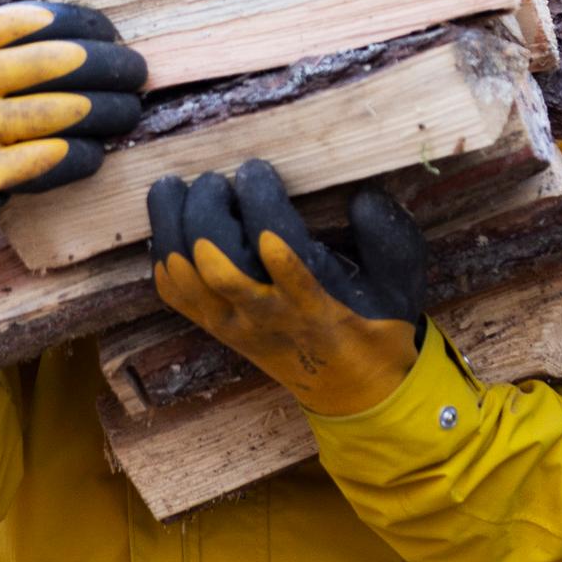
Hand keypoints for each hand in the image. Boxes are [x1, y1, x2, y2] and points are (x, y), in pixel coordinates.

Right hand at [0, 0, 146, 232]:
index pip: (34, 19)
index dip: (82, 21)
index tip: (108, 30)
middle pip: (60, 62)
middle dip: (111, 64)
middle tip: (138, 69)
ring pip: (63, 111)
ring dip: (109, 110)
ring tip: (132, 108)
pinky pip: (49, 160)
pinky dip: (81, 155)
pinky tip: (98, 150)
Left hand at [148, 158, 428, 415]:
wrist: (356, 392)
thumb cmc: (377, 326)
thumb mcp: (399, 281)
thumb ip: (386, 235)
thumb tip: (362, 195)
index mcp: (309, 298)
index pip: (271, 239)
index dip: (257, 196)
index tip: (257, 169)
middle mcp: (262, 312)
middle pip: (210, 255)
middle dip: (204, 204)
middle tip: (216, 179)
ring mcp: (231, 322)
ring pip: (181, 270)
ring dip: (170, 222)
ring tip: (175, 188)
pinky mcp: (214, 327)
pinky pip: (172, 291)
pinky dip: (162, 253)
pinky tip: (169, 224)